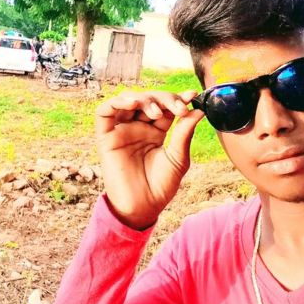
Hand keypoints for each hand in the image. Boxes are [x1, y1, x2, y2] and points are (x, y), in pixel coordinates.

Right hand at [95, 90, 203, 229]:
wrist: (143, 208)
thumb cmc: (161, 186)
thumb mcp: (178, 158)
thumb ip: (184, 134)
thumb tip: (199, 110)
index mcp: (155, 131)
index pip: (166, 107)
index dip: (178, 99)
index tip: (192, 96)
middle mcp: (138, 127)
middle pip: (149, 100)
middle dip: (164, 99)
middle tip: (177, 108)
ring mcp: (121, 130)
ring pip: (128, 100)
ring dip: (143, 98)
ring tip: (156, 111)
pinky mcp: (106, 136)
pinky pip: (104, 112)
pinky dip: (117, 101)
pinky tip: (133, 103)